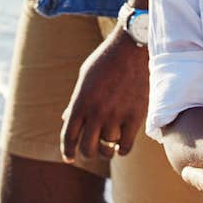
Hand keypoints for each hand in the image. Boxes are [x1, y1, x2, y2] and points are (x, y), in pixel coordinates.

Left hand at [60, 26, 148, 161]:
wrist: (133, 45)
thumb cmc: (107, 58)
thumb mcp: (85, 76)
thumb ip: (76, 100)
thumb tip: (66, 119)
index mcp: (81, 102)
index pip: (68, 138)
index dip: (67, 151)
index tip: (69, 158)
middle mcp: (97, 112)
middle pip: (87, 150)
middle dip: (87, 153)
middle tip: (92, 150)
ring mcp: (117, 115)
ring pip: (107, 149)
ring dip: (106, 151)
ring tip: (109, 146)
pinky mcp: (136, 115)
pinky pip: (126, 146)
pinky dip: (122, 149)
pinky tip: (122, 144)